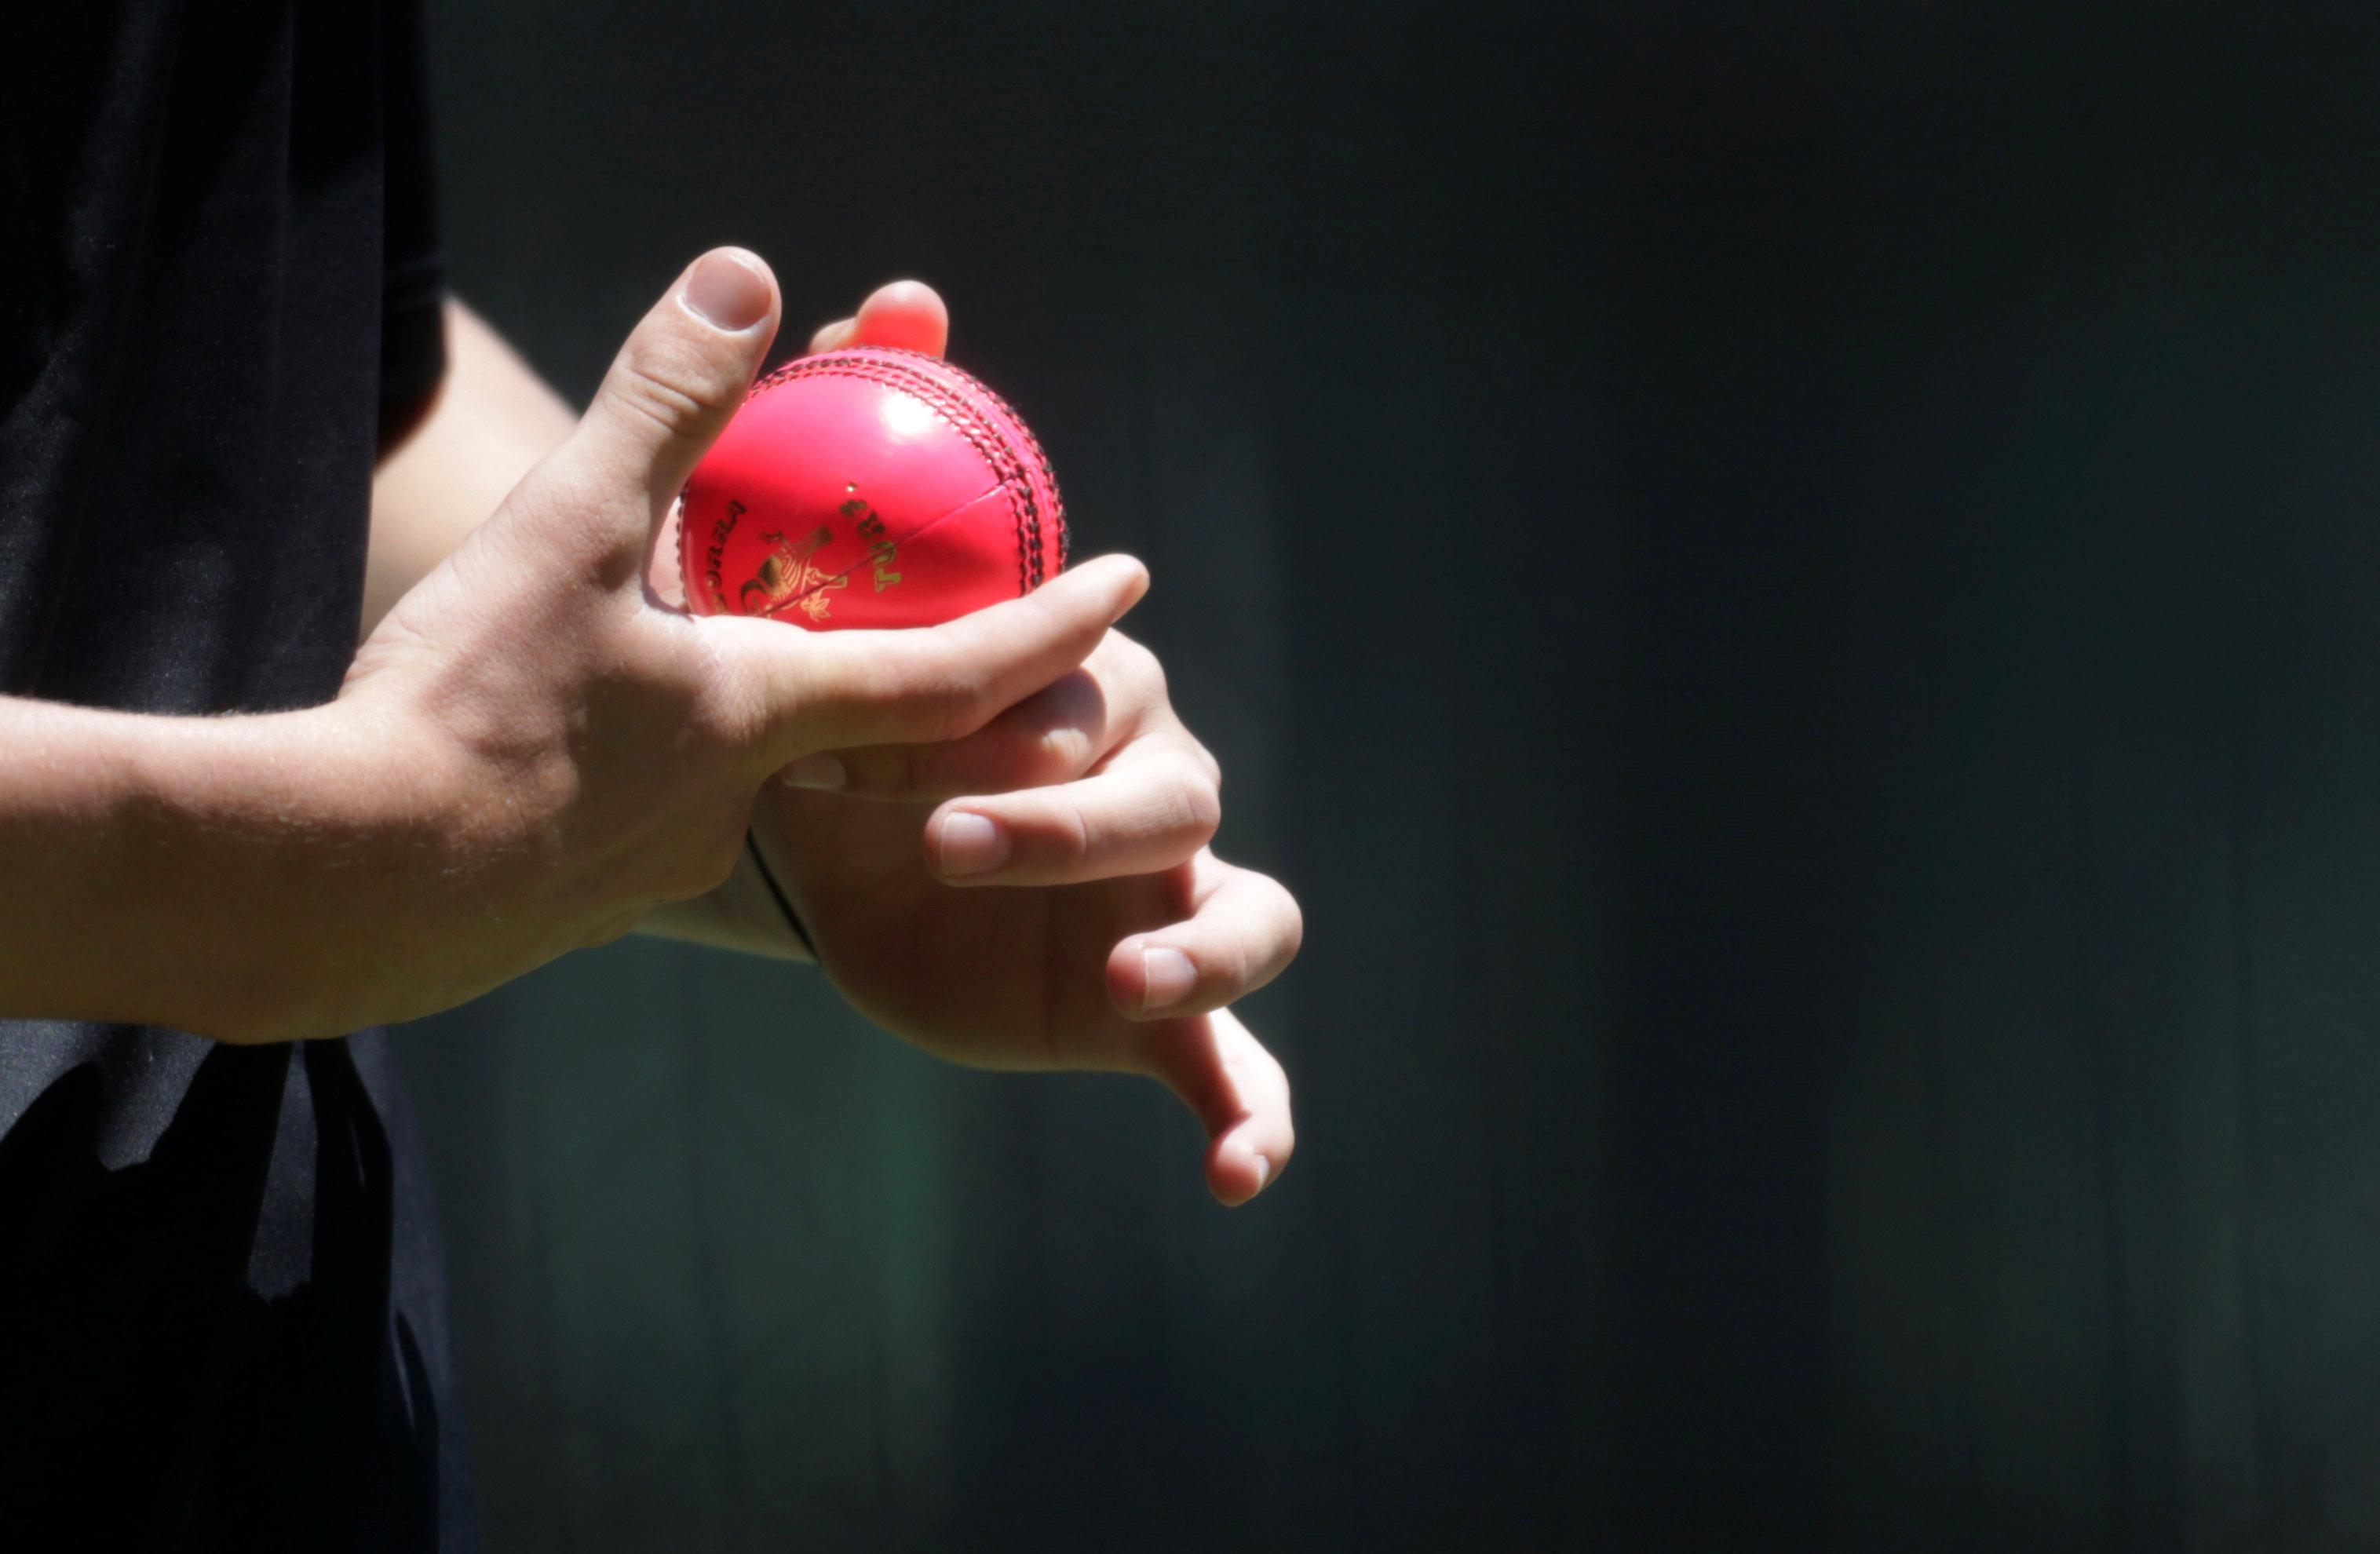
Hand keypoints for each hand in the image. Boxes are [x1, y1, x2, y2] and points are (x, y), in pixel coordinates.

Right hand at [316, 253, 1146, 1034]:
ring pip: (759, 763)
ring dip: (788, 702)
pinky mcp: (594, 890)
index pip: (965, 670)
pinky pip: (667, 799)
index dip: (1056, 623)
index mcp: (774, 717)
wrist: (343, 891)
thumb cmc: (463, 715)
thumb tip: (749, 279)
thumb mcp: (566, 535)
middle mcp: (752, 799)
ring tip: (751, 634)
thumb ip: (664, 407)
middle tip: (954, 595)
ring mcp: (673, 857)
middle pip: (878, 726)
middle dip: (931, 660)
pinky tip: (615, 717)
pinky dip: (677, 745)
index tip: (1133, 581)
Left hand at [752, 283, 1302, 1206]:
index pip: (1109, 677)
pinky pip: (1227, 1061)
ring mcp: (1157, 896)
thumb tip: (906, 292)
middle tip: (938, 835)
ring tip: (1126, 971)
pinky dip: (1250, 1113)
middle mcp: (1140, 784)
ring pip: (1249, 910)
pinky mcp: (1143, 1007)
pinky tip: (1240, 1183)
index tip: (906, 742)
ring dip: (1195, 937)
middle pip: (1181, 784)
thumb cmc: (806, 694)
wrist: (784, 843)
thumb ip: (861, 419)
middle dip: (1071, 813)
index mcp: (1076, 684)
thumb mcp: (809, 575)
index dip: (1034, 700)